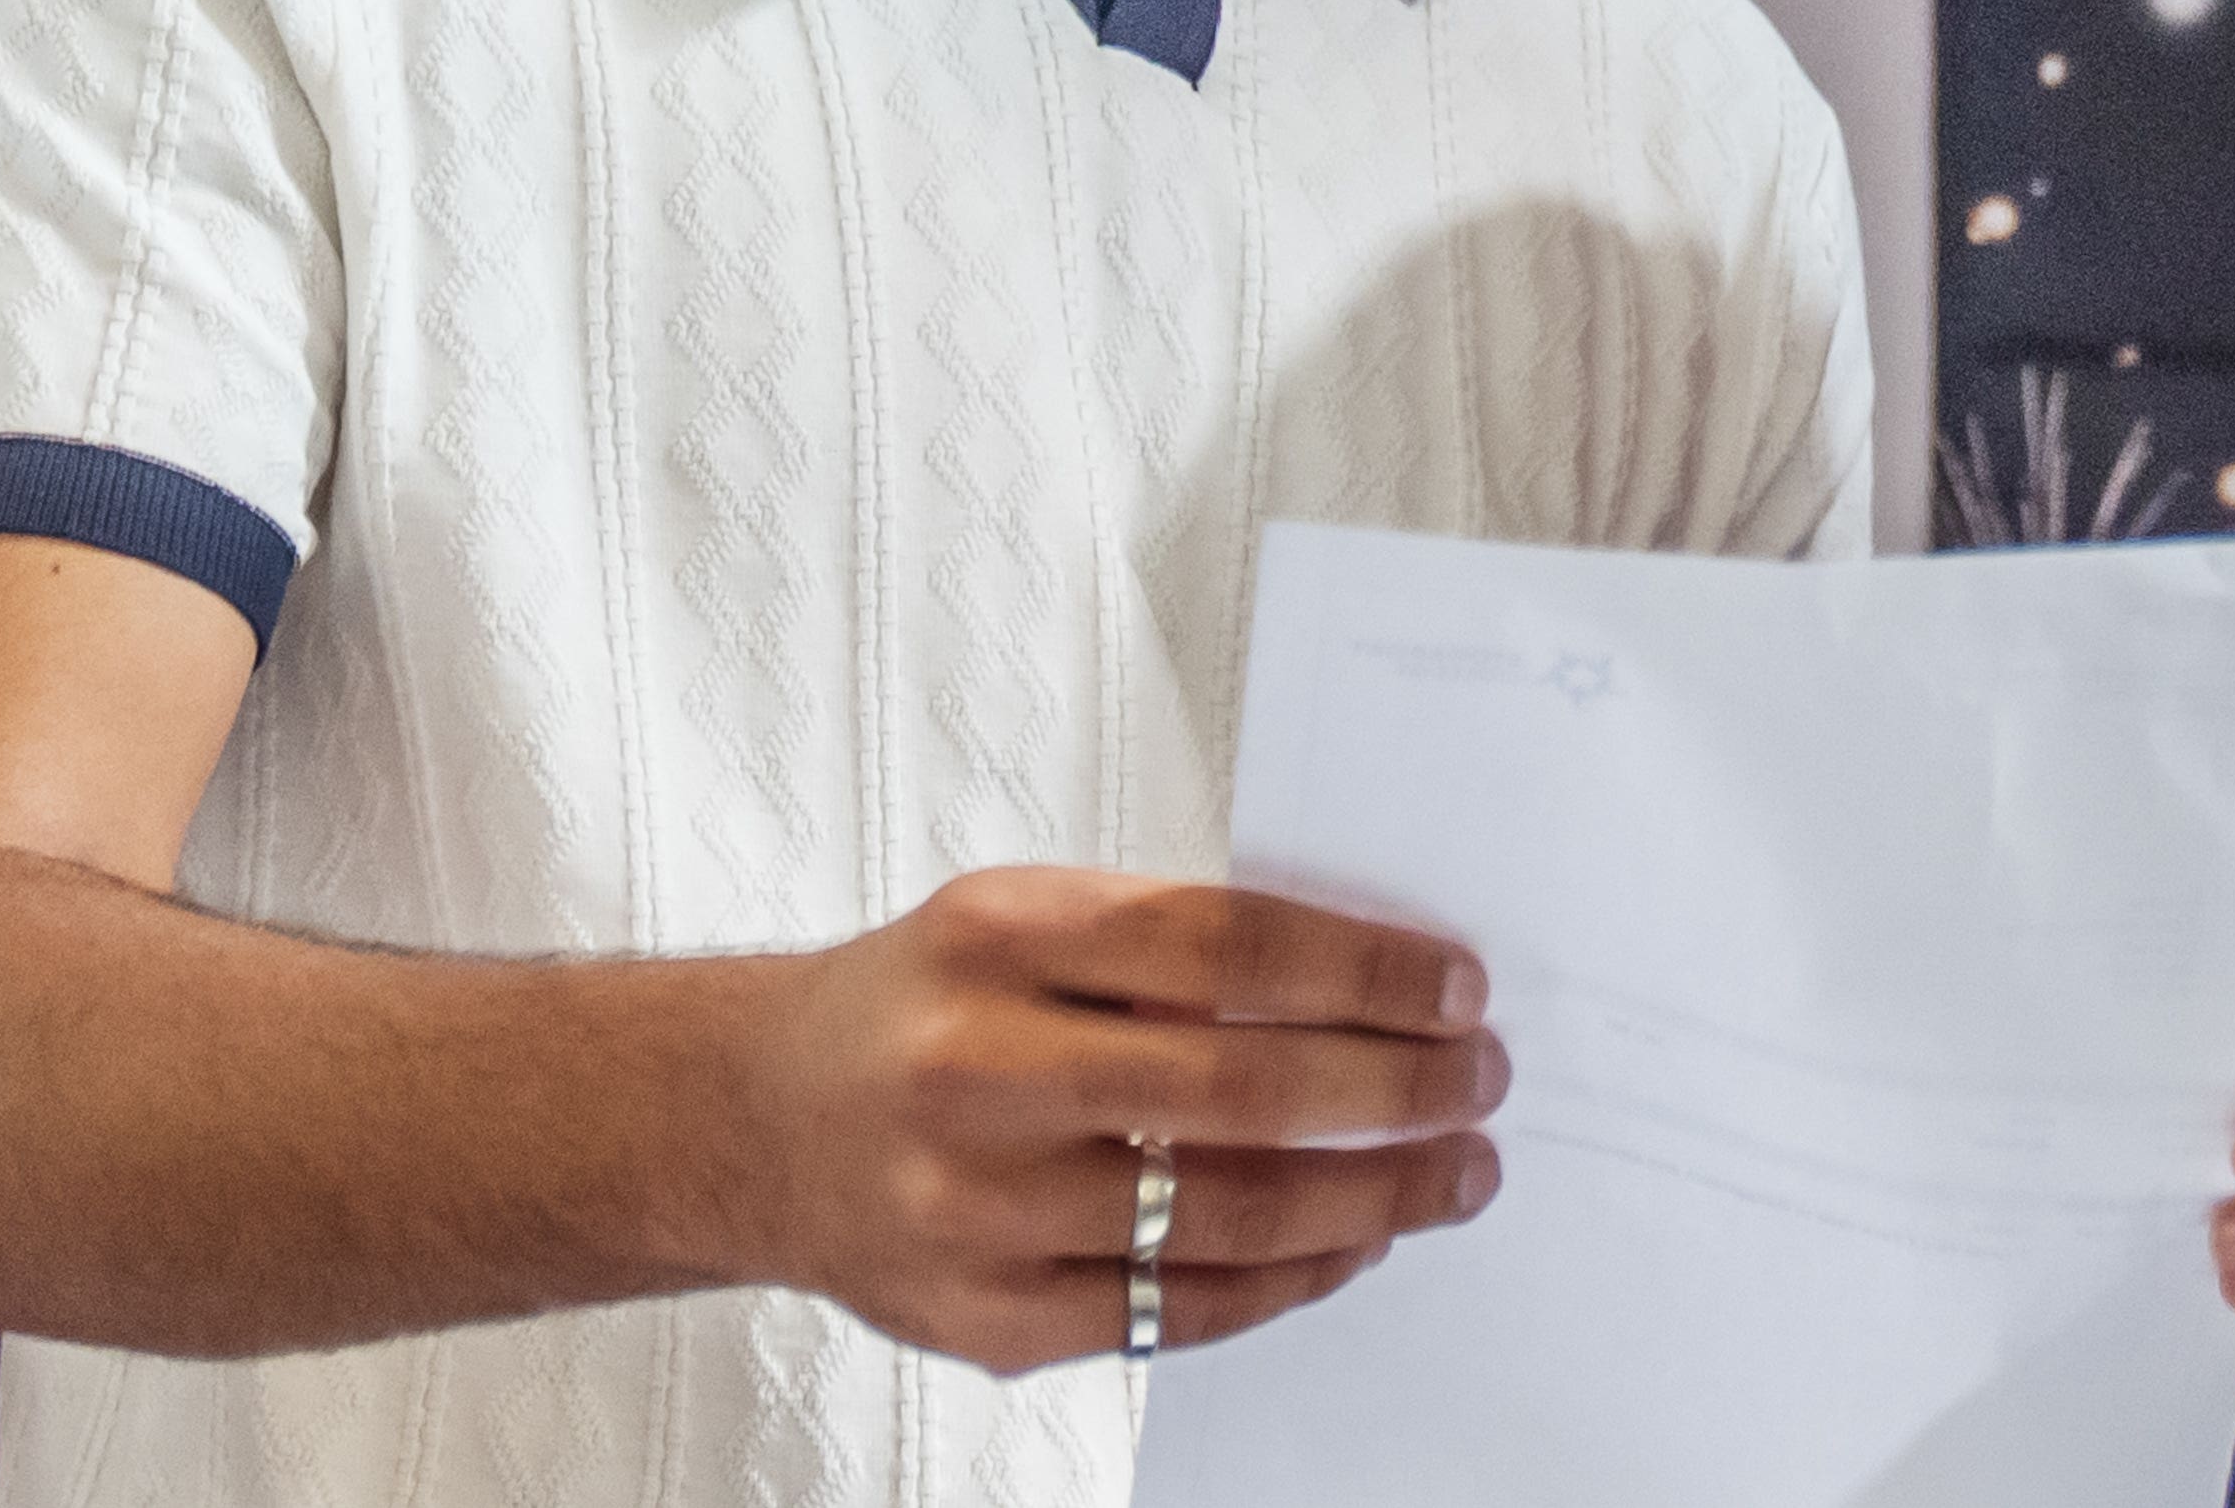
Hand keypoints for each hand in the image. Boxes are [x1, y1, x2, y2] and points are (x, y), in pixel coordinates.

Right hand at [748, 868, 1506, 1371]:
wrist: (754, 1122)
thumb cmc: (924, 1004)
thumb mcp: (1022, 916)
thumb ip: (1166, 944)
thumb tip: (1373, 987)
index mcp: (997, 936)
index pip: (1226, 946)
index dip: (1364, 970)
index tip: (1457, 989)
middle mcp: (975, 1069)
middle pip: (1241, 1087)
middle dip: (1395, 1091)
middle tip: (1480, 1084)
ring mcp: (975, 1208)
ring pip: (1225, 1217)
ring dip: (1372, 1199)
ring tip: (1453, 1174)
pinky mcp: (984, 1317)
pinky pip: (1176, 1311)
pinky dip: (1289, 1281)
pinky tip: (1351, 1245)